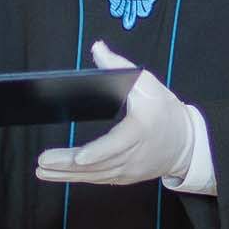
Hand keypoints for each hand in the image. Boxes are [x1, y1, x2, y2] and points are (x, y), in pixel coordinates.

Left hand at [35, 42, 193, 185]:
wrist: (185, 144)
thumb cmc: (165, 110)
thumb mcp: (148, 84)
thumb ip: (120, 66)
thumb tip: (97, 48)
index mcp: (140, 130)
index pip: (118, 144)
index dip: (98, 152)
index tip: (79, 156)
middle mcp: (134, 155)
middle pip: (99, 163)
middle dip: (69, 164)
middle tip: (43, 162)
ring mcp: (129, 170)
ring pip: (95, 175)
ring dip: (66, 175)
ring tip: (42, 170)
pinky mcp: (124, 178)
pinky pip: (99, 179)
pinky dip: (78, 178)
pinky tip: (57, 175)